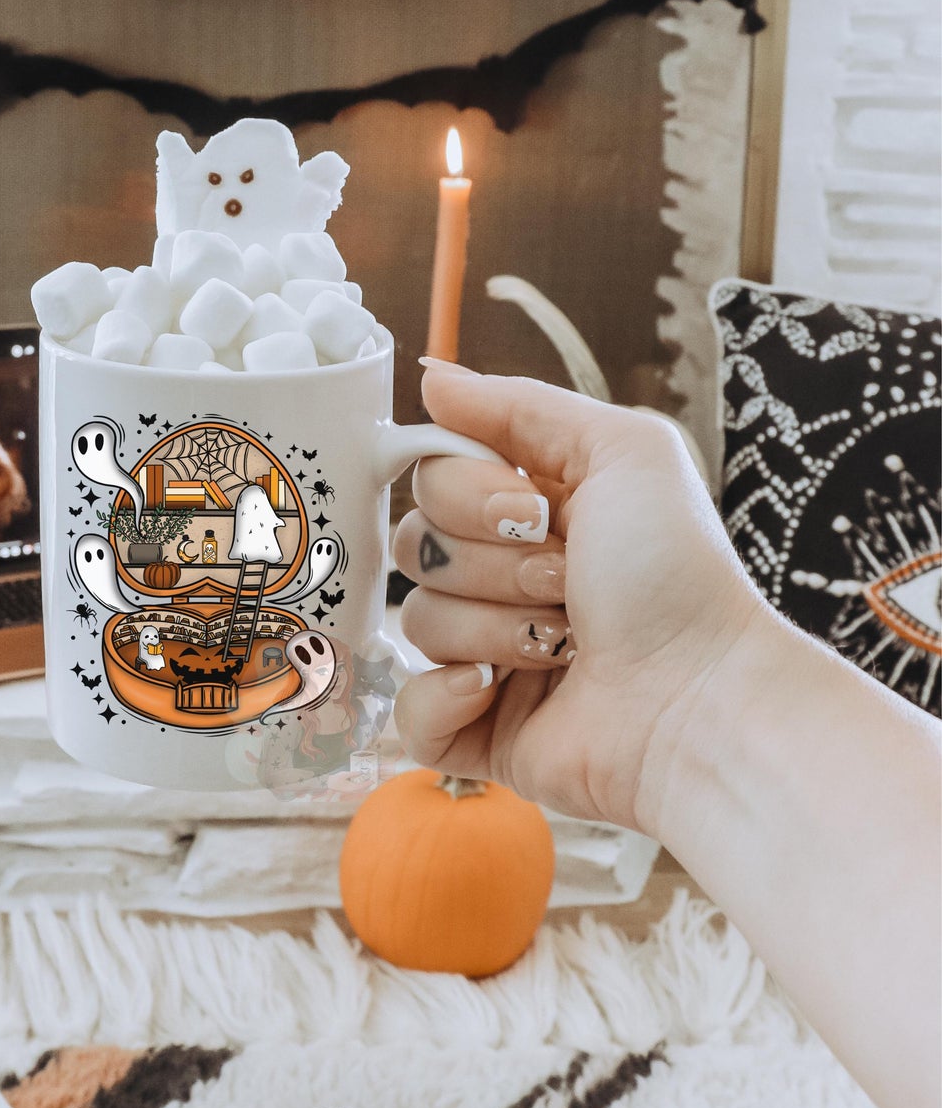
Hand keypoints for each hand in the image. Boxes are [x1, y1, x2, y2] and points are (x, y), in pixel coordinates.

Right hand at [393, 363, 766, 833]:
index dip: (468, 494)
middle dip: (491, 564)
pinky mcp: (474, 729)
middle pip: (416, 546)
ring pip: (417, 622)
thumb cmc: (676, 575)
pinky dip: (446, 699)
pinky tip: (498, 692)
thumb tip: (432, 379)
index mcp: (527, 514)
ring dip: (493, 630)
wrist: (699, 700)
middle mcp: (500, 579)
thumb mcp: (622, 451)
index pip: (434, 479)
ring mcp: (484, 655)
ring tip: (563, 645)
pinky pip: (408, 707)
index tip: (533, 511)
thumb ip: (520, 406)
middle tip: (564, 581)